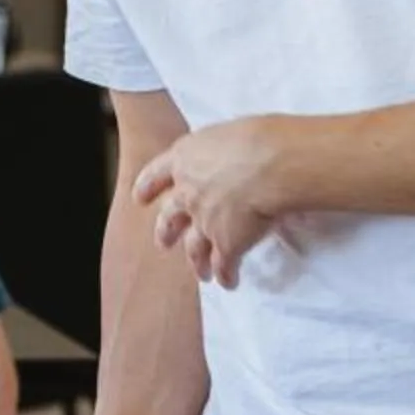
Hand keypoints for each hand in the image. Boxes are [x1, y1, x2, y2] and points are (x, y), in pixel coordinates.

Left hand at [135, 116, 298, 287]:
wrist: (274, 162)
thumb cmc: (263, 136)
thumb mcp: (231, 132)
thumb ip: (223, 150)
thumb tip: (236, 155)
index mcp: (186, 158)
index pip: (158, 173)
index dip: (148, 186)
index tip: (139, 197)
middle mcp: (188, 192)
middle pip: (171, 216)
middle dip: (166, 231)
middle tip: (163, 243)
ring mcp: (205, 221)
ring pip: (195, 248)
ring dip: (198, 263)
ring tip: (202, 274)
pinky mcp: (227, 243)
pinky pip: (224, 265)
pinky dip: (227, 276)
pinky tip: (230, 282)